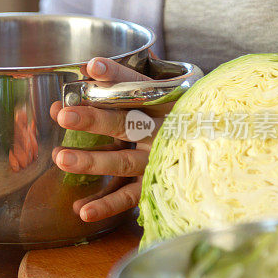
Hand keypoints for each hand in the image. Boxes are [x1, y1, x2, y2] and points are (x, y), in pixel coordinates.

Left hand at [50, 57, 171, 221]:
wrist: (217, 150)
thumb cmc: (169, 117)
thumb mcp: (149, 100)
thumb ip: (111, 94)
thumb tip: (69, 91)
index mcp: (163, 103)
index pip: (137, 86)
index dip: (116, 76)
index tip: (92, 66)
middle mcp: (163, 131)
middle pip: (127, 123)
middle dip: (94, 119)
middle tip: (63, 115)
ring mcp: (159, 160)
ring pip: (123, 162)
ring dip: (92, 161)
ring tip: (60, 159)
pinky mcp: (155, 186)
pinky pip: (129, 197)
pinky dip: (106, 205)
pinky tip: (82, 211)